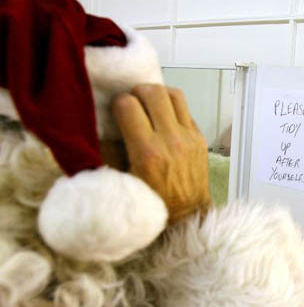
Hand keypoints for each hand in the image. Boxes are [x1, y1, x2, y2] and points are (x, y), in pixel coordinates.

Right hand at [112, 84, 210, 223]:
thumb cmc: (152, 201)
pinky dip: (172, 108)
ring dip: (158, 95)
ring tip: (148, 105)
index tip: (116, 112)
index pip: (128, 105)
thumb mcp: (122, 180)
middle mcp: (171, 141)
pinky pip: (186, 109)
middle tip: (132, 103)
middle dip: (137, 92)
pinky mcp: (200, 138)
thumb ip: (110, 151)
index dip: (118, 104)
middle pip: (153, 92)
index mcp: (147, 153)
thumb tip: (101, 125)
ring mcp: (189, 137)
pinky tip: (163, 119)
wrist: (187, 214)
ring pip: (174, 94)